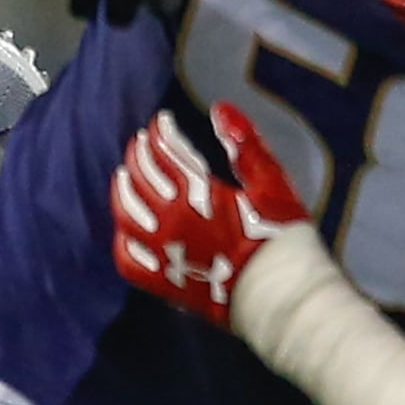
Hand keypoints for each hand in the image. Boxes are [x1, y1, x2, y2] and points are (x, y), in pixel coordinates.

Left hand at [112, 104, 311, 324]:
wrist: (280, 296)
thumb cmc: (281, 236)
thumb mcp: (271, 184)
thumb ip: (246, 146)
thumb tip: (220, 108)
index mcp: (197, 196)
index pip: (168, 154)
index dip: (162, 134)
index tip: (160, 120)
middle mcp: (170, 222)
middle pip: (142, 180)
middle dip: (139, 155)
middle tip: (138, 142)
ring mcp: (162, 253)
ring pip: (126, 216)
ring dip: (122, 191)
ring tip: (122, 175)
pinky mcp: (164, 283)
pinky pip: (129, 261)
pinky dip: (122, 241)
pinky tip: (124, 229)